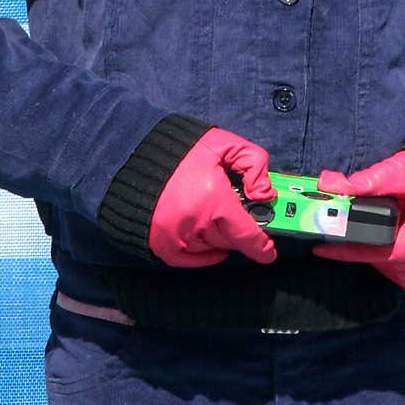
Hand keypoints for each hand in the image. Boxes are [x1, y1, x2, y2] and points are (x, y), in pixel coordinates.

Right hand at [149, 126, 276, 267]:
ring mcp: (177, 237)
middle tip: (236, 213)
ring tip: (213, 212)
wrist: (136, 154)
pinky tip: (206, 236)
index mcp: (213, 198)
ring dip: (219, 236)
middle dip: (239, 229)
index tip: (269, 251)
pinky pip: (191, 260)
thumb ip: (253, 163)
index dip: (262, 246)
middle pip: (231, 241)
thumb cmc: (181, 149)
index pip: (247, 234)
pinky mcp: (162, 245)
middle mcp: (195, 223)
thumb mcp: (224, 144)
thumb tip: (265, 194)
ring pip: (212, 248)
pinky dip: (202, 252)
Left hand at [312, 150, 404, 290]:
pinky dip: (391, 260)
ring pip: (391, 271)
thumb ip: (370, 179)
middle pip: (381, 262)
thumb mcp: (404, 170)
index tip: (320, 247)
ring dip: (376, 254)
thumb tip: (330, 183)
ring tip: (377, 228)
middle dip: (360, 247)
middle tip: (346, 230)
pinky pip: (404, 274)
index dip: (346, 249)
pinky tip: (391, 240)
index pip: (376, 251)